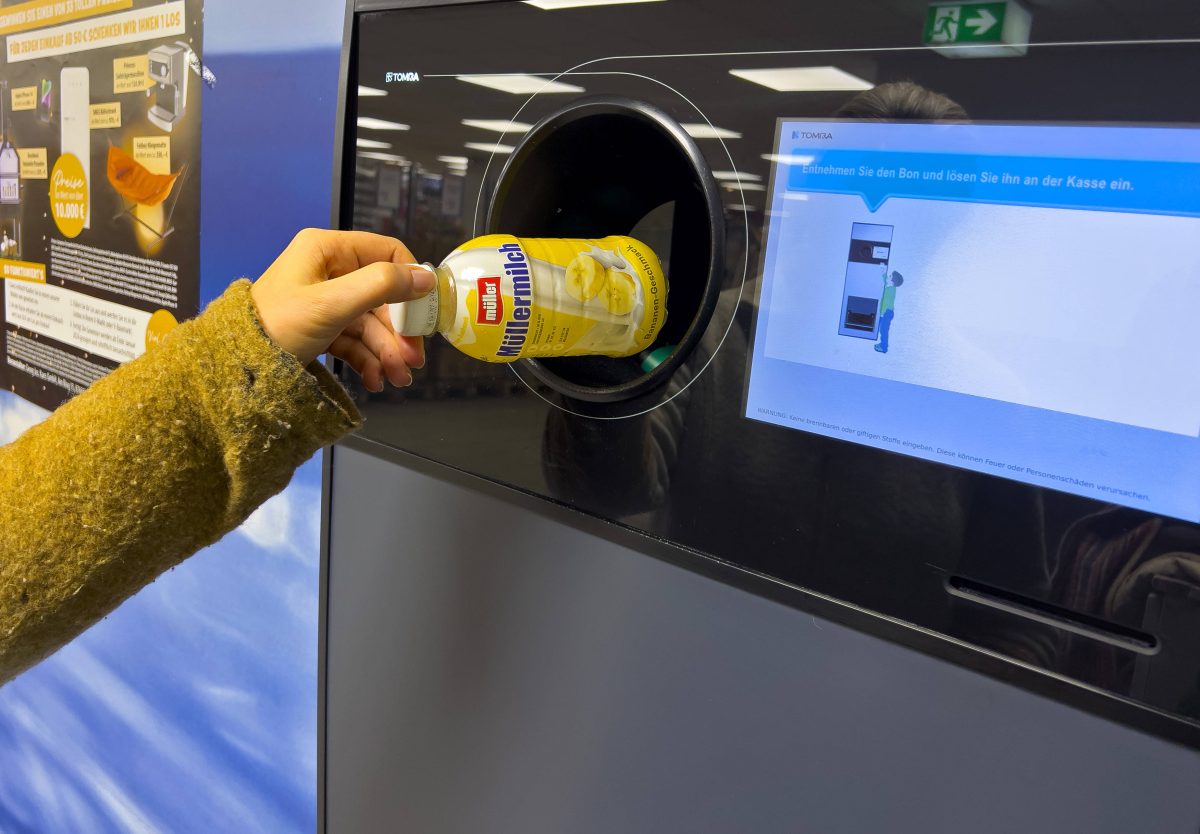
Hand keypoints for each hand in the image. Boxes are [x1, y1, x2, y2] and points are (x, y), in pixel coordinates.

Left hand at [250, 228, 434, 390]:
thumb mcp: (332, 303)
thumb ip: (381, 286)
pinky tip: (376, 380)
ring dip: (387, 352)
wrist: (235, 368)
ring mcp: (326, 301)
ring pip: (371, 324)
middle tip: (413, 360)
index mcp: (328, 250)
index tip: (424, 313)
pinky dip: (369, 360)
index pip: (387, 253)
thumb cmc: (276, 326)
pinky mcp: (322, 328)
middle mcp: (329, 270)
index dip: (410, 282)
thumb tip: (426, 278)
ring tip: (396, 379)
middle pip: (382, 296)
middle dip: (398, 331)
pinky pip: (355, 341)